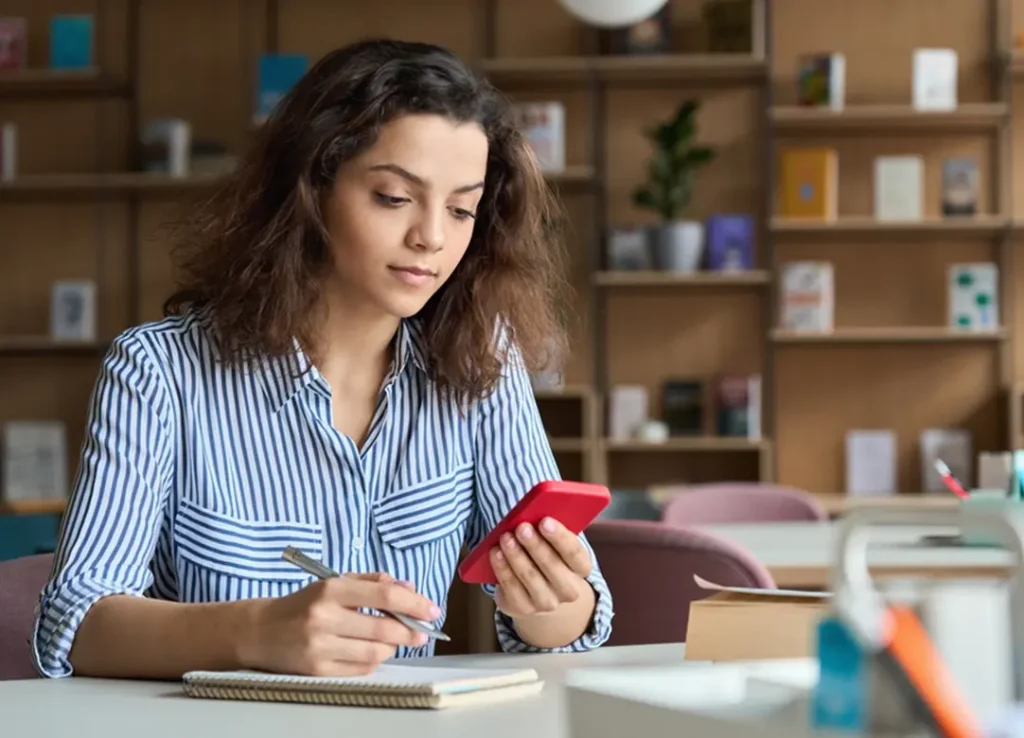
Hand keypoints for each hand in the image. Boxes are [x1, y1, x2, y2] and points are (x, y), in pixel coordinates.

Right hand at [238, 572, 441, 676]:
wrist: (261, 631)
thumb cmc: (305, 604)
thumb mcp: (335, 582)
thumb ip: (374, 583)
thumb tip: (409, 590)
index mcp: (330, 589)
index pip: (384, 596)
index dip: (414, 604)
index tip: (432, 610)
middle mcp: (324, 617)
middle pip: (383, 629)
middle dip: (410, 631)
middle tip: (421, 631)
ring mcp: (319, 646)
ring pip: (375, 652)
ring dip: (393, 647)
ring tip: (394, 640)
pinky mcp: (317, 670)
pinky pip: (361, 669)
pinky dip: (374, 661)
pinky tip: (372, 651)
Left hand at [490, 516, 592, 618]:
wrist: (539, 592)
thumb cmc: (548, 557)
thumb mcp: (555, 544)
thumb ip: (550, 531)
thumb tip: (533, 514)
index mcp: (581, 568)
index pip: (574, 553)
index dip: (560, 537)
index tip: (545, 521)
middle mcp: (568, 589)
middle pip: (551, 565)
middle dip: (534, 544)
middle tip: (522, 527)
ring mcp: (546, 602)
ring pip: (530, 576)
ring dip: (516, 554)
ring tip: (505, 537)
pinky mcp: (523, 608)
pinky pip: (511, 587)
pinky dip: (502, 568)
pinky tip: (496, 553)